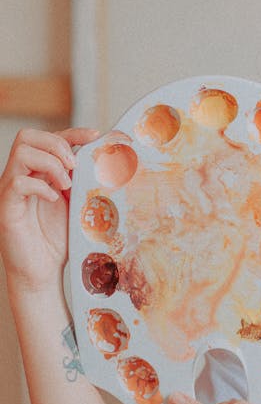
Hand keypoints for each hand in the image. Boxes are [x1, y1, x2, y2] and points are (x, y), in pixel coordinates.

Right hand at [0, 128, 99, 291]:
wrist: (43, 272)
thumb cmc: (58, 240)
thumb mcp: (77, 205)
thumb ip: (84, 183)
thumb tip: (109, 164)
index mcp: (40, 172)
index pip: (51, 137)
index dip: (73, 131)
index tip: (96, 136)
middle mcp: (23, 176)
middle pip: (28, 136)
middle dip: (56, 143)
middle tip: (74, 166)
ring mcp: (12, 190)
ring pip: (21, 152)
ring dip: (50, 163)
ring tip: (66, 184)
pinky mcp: (7, 207)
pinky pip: (17, 182)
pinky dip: (39, 186)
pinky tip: (54, 199)